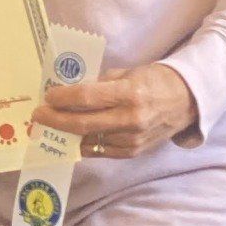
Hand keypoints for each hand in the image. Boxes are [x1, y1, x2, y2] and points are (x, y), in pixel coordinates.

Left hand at [28, 63, 197, 158]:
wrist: (187, 101)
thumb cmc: (155, 81)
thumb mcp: (129, 73)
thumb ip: (100, 83)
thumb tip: (69, 91)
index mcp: (130, 93)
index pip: (87, 98)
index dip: (62, 99)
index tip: (47, 97)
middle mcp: (131, 119)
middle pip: (82, 123)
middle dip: (54, 120)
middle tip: (37, 117)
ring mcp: (132, 139)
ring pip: (88, 139)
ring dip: (65, 134)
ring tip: (49, 127)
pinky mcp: (133, 152)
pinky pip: (100, 150)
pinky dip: (82, 144)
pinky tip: (70, 137)